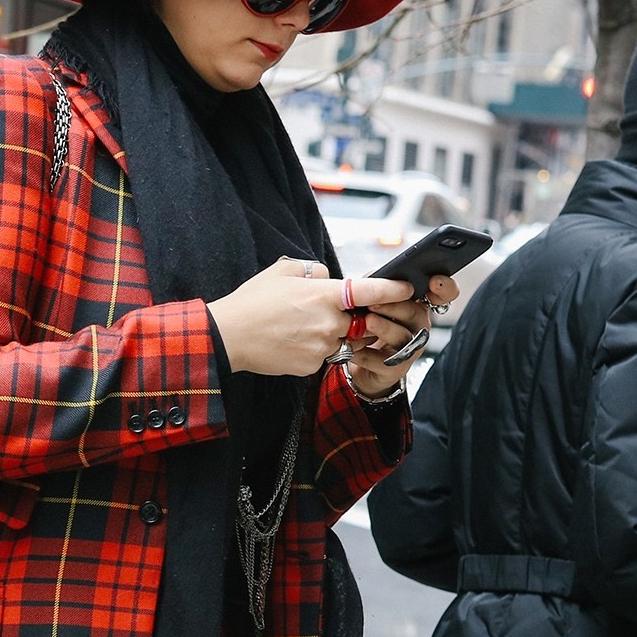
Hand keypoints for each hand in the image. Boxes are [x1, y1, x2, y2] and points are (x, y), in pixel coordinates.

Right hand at [209, 259, 448, 379]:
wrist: (229, 336)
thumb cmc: (253, 302)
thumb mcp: (283, 272)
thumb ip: (313, 271)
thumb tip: (328, 278)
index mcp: (324, 295)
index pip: (369, 291)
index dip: (392, 290)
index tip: (407, 288)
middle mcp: (328, 322)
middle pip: (356, 321)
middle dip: (347, 317)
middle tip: (319, 312)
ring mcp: (321, 346)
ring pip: (340, 340)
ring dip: (330, 334)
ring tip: (298, 327)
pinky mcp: (312, 365)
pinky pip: (323, 356)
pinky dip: (313, 350)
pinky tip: (290, 343)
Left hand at [346, 271, 454, 400]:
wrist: (360, 362)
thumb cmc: (370, 328)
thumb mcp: (373, 301)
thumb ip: (376, 286)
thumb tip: (372, 276)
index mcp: (416, 306)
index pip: (442, 296)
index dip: (444, 289)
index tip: (434, 282)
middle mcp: (418, 327)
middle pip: (415, 313)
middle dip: (395, 306)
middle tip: (374, 301)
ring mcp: (409, 349)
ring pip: (402, 337)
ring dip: (384, 328)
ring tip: (367, 321)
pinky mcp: (395, 369)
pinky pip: (381, 361)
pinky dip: (364, 353)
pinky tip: (353, 347)